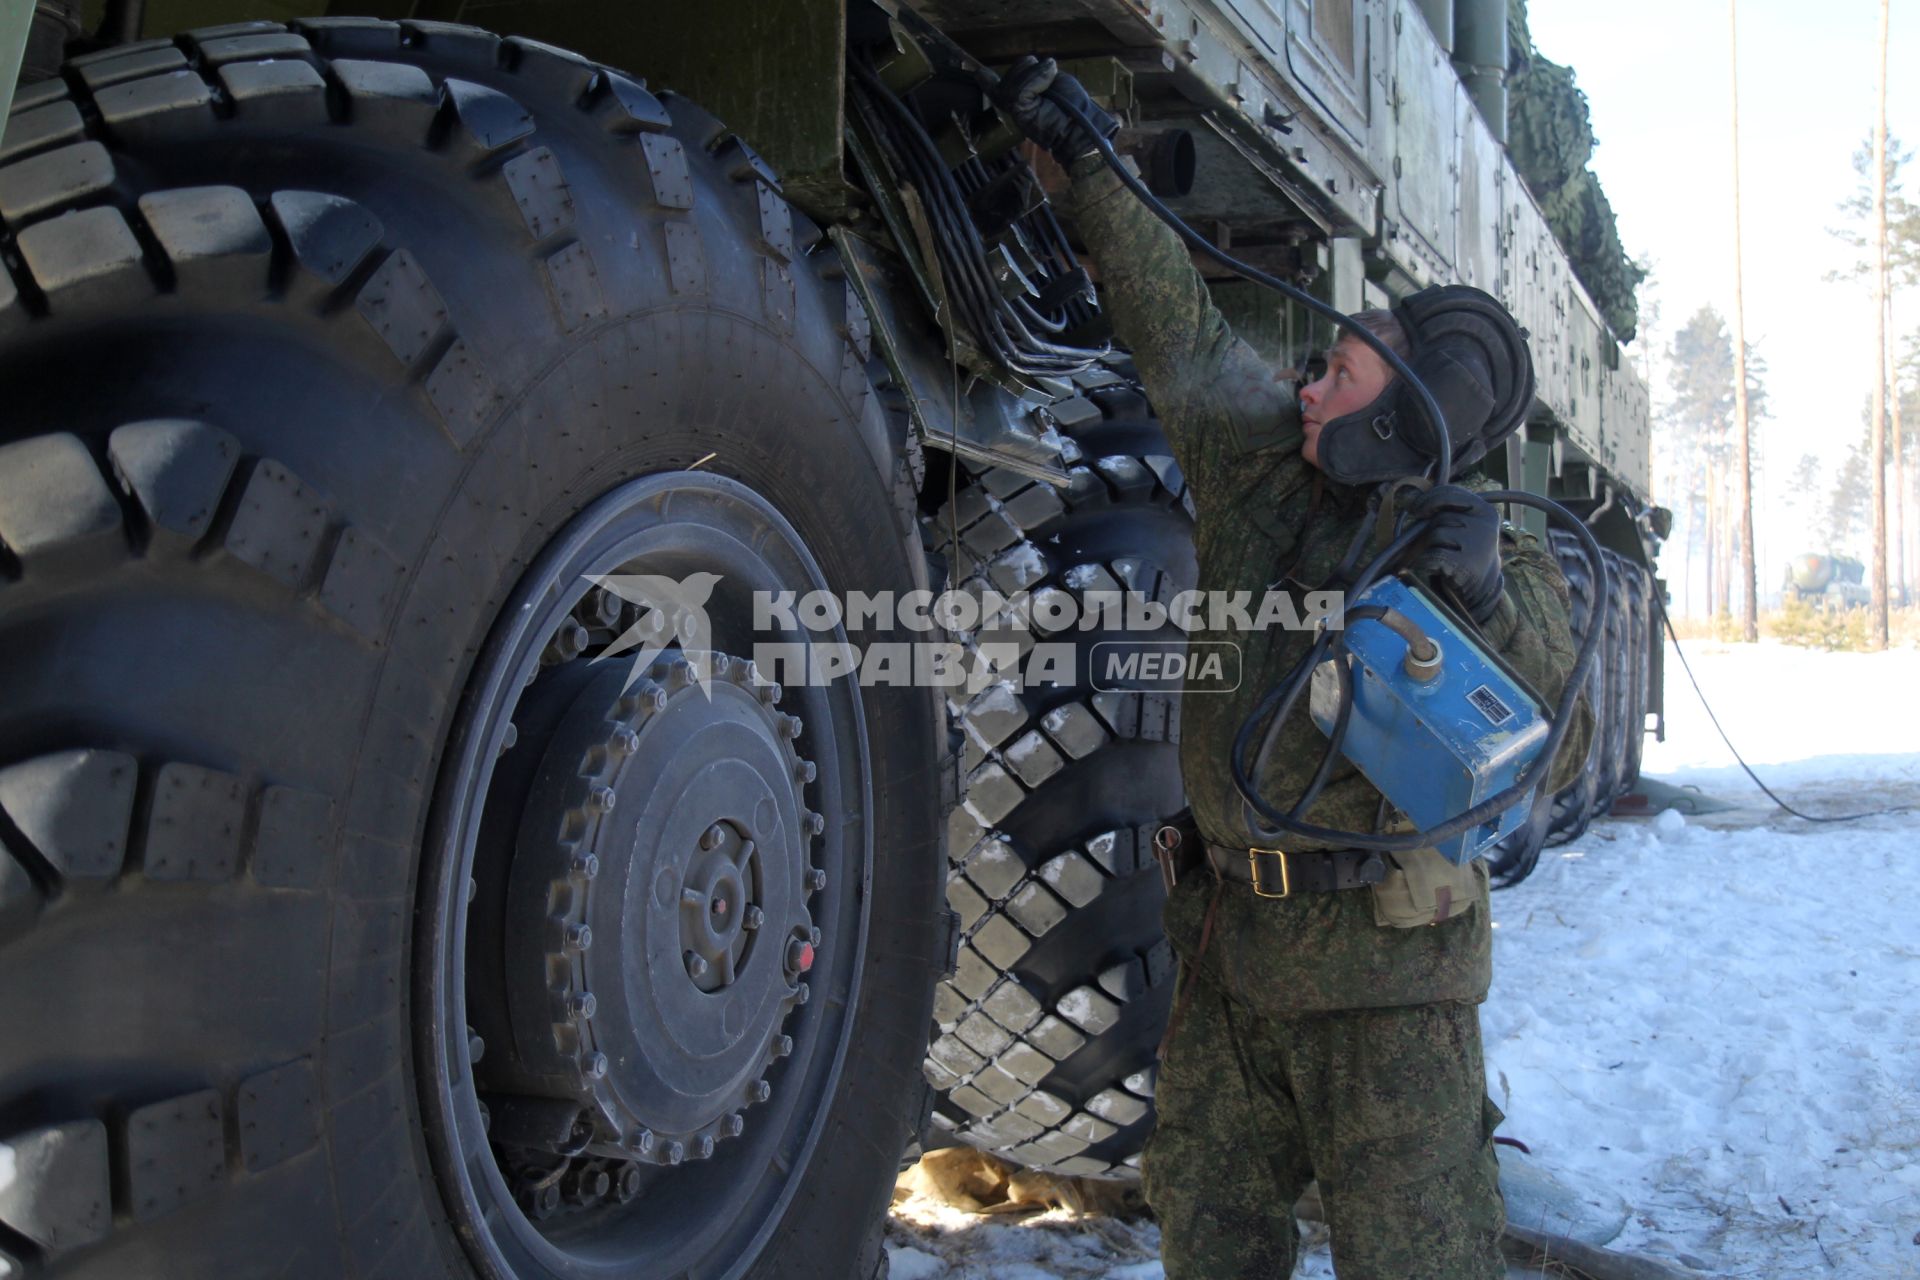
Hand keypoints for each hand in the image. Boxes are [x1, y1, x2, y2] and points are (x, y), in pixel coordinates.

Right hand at [991, 56, 1118, 164]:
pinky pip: (1020, 87)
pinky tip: (1050, 78)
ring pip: (1013, 81)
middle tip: (1049, 75)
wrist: (1084, 127)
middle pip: (1009, 76)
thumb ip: (1038, 76)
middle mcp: (1015, 108)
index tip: (979, 73)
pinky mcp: (1021, 112)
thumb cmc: (1075, 107)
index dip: (988, 81)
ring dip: (1035, 72)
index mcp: (1022, 102)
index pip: (998, 89)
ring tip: (1051, 78)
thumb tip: (1028, 59)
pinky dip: (1037, 76)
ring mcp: (1017, 111)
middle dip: (1028, 67)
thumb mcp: (1055, 83)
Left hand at [1407, 485, 1502, 623]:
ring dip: (1426, 546)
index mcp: (1484, 510)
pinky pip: (1432, 556)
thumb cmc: (1465, 551)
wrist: (1481, 586)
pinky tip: (1433, 567)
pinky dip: (1424, 562)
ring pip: (1435, 534)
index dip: (1428, 499)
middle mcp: (1485, 524)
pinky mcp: (1466, 565)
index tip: (1416, 509)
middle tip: (1419, 540)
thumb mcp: (1464, 526)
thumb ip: (1446, 511)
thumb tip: (1412, 503)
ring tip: (1433, 556)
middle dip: (1425, 529)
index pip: (1451, 493)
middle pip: (1441, 517)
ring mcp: (1478, 544)